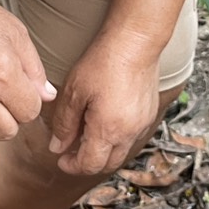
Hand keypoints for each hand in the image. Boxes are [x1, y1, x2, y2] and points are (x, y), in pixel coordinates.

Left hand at [48, 33, 161, 176]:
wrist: (136, 42)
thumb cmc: (103, 63)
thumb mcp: (74, 92)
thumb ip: (64, 124)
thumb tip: (57, 147)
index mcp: (108, 130)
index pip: (89, 165)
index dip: (72, 166)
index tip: (61, 158)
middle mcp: (129, 133)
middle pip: (107, 164)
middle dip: (88, 162)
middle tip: (71, 151)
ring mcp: (143, 124)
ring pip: (122, 152)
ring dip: (104, 151)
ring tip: (87, 134)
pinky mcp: (151, 113)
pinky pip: (133, 137)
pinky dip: (118, 138)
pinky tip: (106, 121)